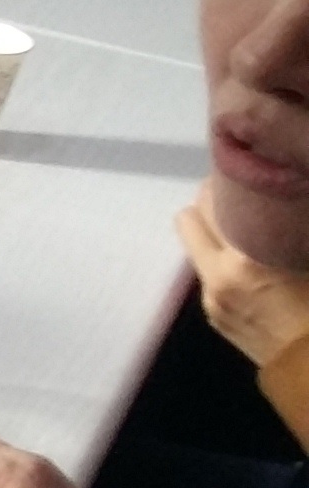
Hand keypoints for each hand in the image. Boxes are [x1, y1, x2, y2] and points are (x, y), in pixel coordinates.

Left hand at [182, 196, 308, 368]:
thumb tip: (286, 207)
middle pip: (191, 219)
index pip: (215, 203)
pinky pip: (207, 272)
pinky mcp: (213, 315)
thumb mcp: (308, 260)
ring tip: (244, 226)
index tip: (241, 172)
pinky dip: (220, 258)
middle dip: (210, 203)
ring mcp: (211, 298)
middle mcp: (217, 276)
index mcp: (246, 261)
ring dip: (214, 232)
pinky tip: (247, 259)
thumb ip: (293, 231)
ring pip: (195, 246)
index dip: (227, 182)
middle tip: (238, 195)